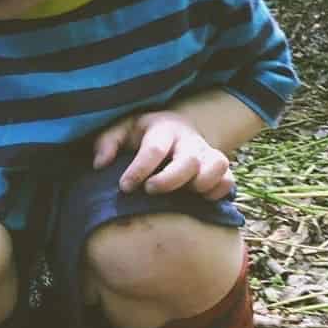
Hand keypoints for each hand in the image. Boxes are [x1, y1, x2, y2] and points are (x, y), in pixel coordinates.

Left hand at [92, 109, 234, 198]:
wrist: (180, 128)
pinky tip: (199, 200)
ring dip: (201, 184)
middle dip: (170, 180)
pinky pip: (228, 182)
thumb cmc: (144, 134)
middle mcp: (189, 140)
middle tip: (151, 190)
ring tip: (182, 195)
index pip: (153, 149)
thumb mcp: (123, 129)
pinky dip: (217, 192)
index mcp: (163, 128)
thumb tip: (99, 163)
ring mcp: (207, 153)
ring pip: (217, 166)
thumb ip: (108, 142)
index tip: (125, 187)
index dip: (139, 170)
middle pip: (188, 160)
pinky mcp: (220, 168)